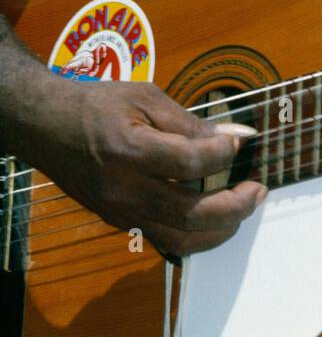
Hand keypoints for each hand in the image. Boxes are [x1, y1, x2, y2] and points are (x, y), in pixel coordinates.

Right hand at [23, 77, 267, 257]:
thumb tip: (232, 137)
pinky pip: (165, 239)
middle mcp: (124, 190)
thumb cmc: (98, 106)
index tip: (241, 142)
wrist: (48, 129)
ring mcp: (121, 213)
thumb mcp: (145, 97)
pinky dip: (196, 234)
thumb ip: (188, 121)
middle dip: (235, 206)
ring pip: (180, 239)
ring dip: (221, 229)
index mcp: (129, 150)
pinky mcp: (120, 223)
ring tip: (244, 206)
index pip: (189, 162)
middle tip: (258, 189)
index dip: (224, 153)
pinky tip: (216, 217)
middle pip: (190, 214)